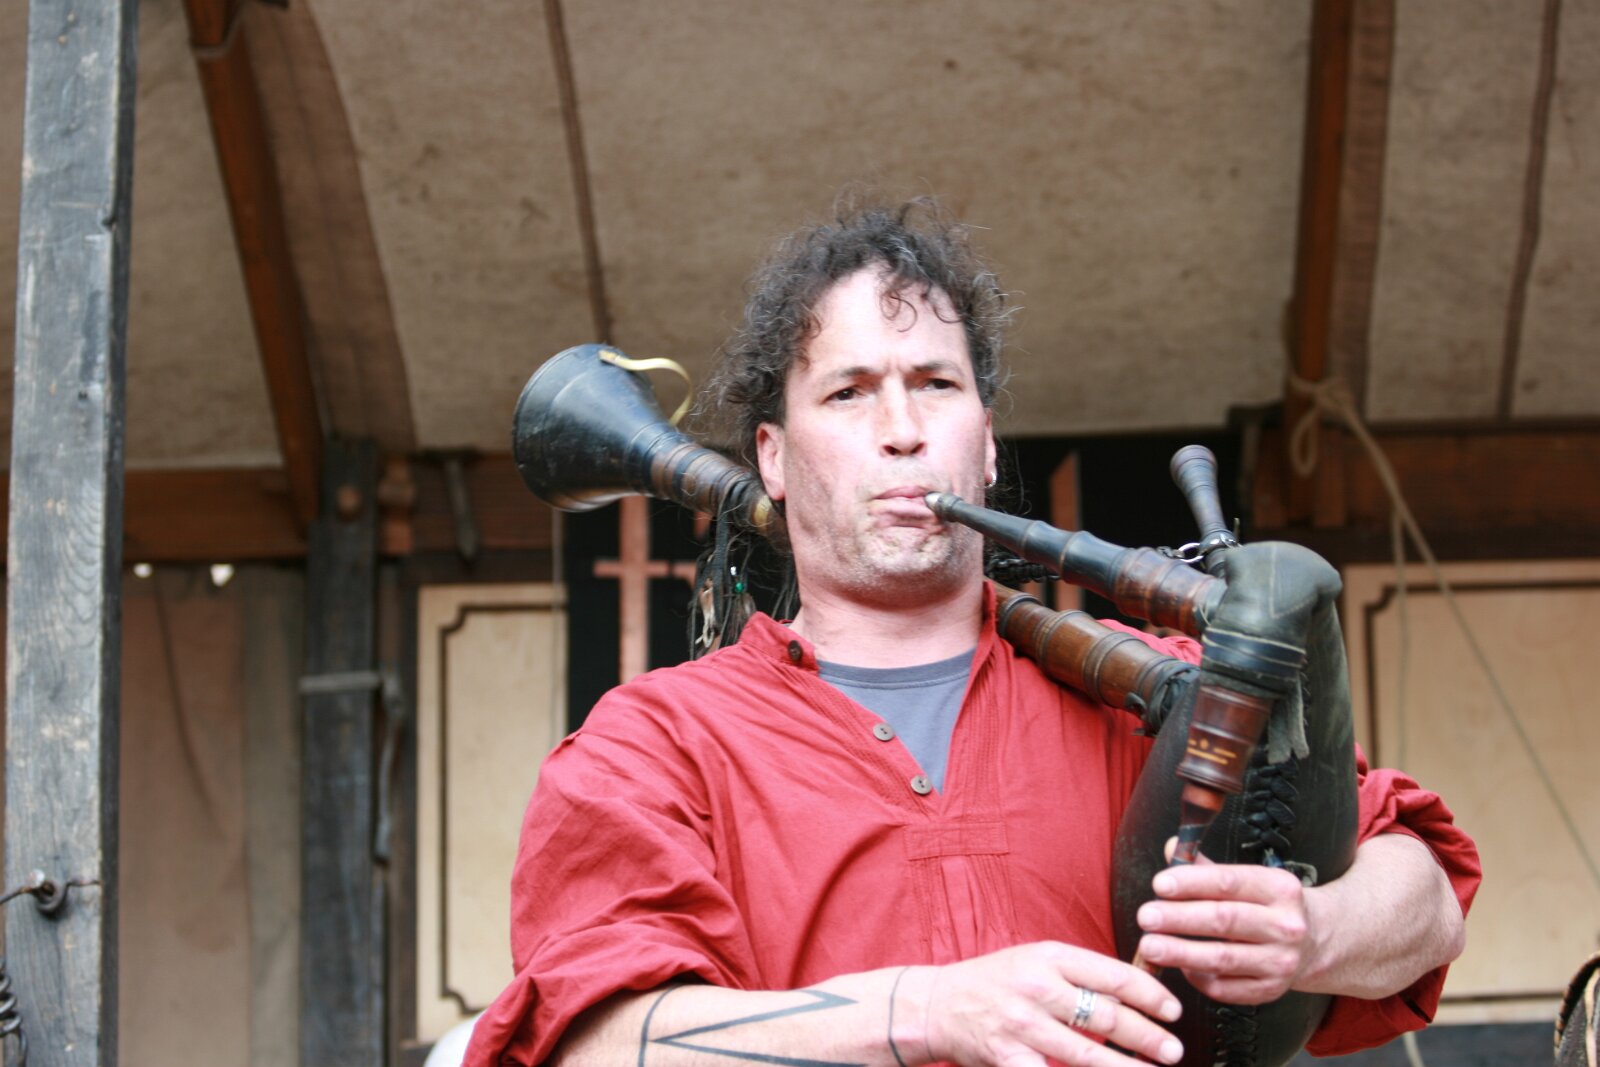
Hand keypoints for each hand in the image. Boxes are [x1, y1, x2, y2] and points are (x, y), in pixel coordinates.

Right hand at [915, 941, 1183, 1065]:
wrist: (937, 1005)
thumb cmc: (994, 982)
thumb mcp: (1034, 961)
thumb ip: (1078, 973)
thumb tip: (1134, 991)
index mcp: (1048, 956)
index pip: (1112, 974)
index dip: (1150, 994)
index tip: (1173, 1010)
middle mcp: (1036, 987)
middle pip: (1107, 1015)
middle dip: (1148, 1036)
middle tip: (1173, 1050)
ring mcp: (1021, 1024)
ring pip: (1088, 1053)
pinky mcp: (1008, 1057)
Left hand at [1134, 840, 1321, 1004]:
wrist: (1313, 943)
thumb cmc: (1265, 904)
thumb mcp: (1248, 879)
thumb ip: (1206, 866)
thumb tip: (1174, 847)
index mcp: (1279, 888)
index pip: (1230, 882)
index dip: (1192, 883)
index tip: (1159, 884)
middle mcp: (1286, 925)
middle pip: (1225, 920)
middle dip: (1180, 919)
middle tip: (1145, 917)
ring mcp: (1280, 961)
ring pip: (1223, 958)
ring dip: (1181, 952)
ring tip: (1149, 946)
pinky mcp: (1270, 991)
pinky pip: (1225, 988)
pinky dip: (1197, 978)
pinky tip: (1178, 967)